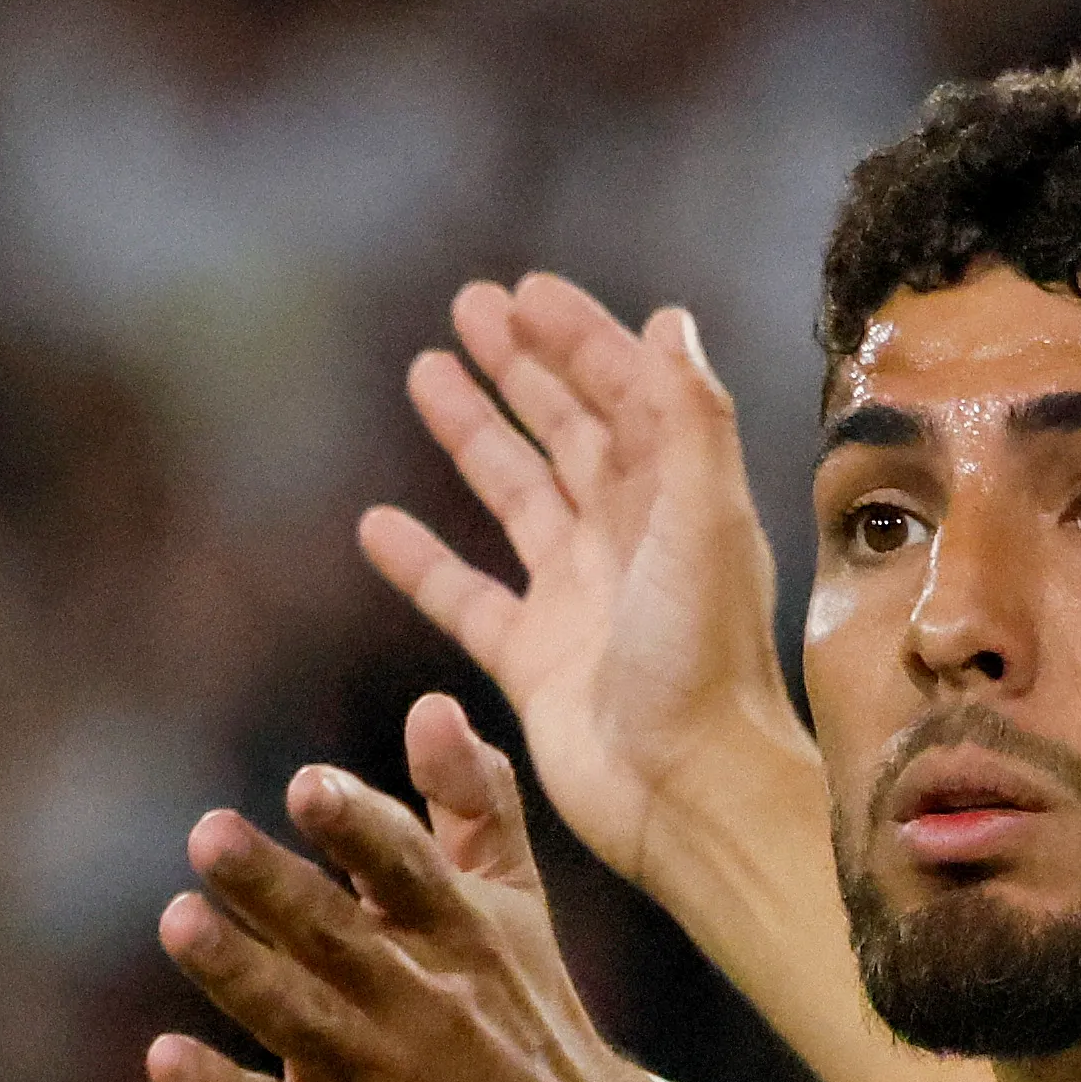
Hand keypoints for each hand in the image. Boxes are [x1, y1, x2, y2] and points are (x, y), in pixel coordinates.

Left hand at [146, 695, 663, 1081]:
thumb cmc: (529, 1021)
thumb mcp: (516, 909)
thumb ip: (475, 805)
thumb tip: (431, 704)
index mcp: (462, 935)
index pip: (410, 870)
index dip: (360, 828)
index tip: (310, 784)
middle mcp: (423, 1005)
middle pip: (339, 938)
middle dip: (274, 886)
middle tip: (209, 833)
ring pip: (300, 1021)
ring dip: (238, 972)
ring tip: (180, 920)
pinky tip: (164, 1061)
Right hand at [359, 275, 816, 900]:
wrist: (686, 790)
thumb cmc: (704, 658)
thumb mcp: (705, 519)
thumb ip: (689, 419)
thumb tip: (668, 319)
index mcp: (676, 497)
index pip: (623, 393)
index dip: (578, 338)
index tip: (524, 291)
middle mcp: (627, 539)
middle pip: (567, 429)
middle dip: (522, 366)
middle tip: (468, 307)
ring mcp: (576, 598)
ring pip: (514, 495)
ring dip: (473, 435)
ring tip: (423, 373)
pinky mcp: (532, 660)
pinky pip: (465, 596)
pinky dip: (422, 562)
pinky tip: (375, 525)